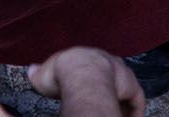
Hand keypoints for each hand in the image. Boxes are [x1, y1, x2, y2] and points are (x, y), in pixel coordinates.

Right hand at [31, 46, 145, 116]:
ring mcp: (121, 72)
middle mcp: (108, 61)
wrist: (77, 71)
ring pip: (124, 89)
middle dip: (107, 90)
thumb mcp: (43, 74)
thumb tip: (32, 69)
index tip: (84, 91)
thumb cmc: (58, 74)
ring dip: (120, 103)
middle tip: (101, 104)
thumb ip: (39, 72)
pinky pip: (135, 100)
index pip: (91, 69)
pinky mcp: (130, 86)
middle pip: (111, 78)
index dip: (88, 81)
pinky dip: (132, 112)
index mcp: (88, 57)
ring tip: (114, 115)